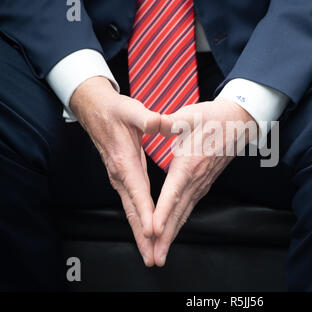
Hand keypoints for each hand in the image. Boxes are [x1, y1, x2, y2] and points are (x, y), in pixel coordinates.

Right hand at [70, 76, 159, 265]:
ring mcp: (120, 180)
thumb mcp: (132, 110)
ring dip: (141, 234)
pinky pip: (132, 206)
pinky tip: (146, 233)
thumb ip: (146, 118)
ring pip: (131, 212)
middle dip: (143, 235)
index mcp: (124, 161)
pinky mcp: (122, 180)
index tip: (154, 230)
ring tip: (150, 253)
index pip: (137, 191)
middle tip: (153, 257)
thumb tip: (160, 122)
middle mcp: (120, 176)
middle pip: (133, 211)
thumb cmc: (115, 111)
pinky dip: (139, 222)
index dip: (146, 211)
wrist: (96, 111)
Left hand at [152, 97, 256, 265]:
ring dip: (172, 234)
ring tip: (161, 253)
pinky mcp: (204, 184)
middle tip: (155, 257)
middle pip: (178, 212)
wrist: (237, 123)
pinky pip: (189, 208)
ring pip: (184, 213)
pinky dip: (180, 223)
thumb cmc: (212, 118)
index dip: (162, 212)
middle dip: (166, 236)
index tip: (153, 230)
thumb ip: (170, 121)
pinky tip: (173, 231)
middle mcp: (197, 179)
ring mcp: (202, 184)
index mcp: (190, 163)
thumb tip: (152, 121)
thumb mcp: (189, 115)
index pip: (173, 192)